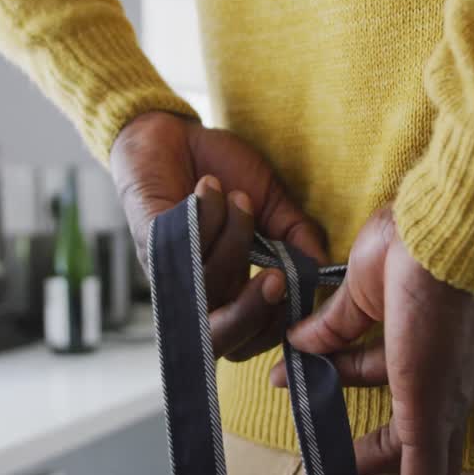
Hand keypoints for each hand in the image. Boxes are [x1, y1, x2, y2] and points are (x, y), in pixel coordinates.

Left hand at [110, 111, 327, 359]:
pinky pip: (182, 249)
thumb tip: (324, 270)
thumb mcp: (273, 202)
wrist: (173, 133)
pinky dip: (205, 214)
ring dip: (234, 237)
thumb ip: (297, 237)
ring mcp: (170, 271)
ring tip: (236, 197)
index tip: (294, 289)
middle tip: (277, 276)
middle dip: (250, 312)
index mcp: (228, 291)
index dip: (272, 328)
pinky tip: (208, 187)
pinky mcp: (149, 244)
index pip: (247, 341)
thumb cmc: (222, 171)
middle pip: (218, 338)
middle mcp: (196, 292)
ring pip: (207, 284)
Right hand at [275, 206, 473, 474]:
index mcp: (430, 347)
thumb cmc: (411, 242)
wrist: (441, 229)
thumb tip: (298, 345)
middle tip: (335, 466)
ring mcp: (444, 402)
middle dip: (373, 455)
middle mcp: (447, 382)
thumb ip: (333, 324)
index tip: (302, 379)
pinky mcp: (432, 416)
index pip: (395, 383)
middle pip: (418, 441)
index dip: (349, 386)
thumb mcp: (360, 292)